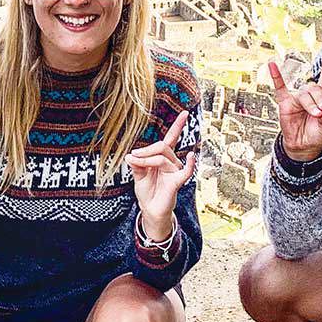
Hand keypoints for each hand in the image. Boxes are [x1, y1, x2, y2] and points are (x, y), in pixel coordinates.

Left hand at [126, 111, 196, 241]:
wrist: (149, 209)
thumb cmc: (147, 191)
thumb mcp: (138, 175)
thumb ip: (136, 164)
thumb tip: (131, 155)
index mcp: (162, 158)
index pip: (171, 139)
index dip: (178, 126)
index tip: (185, 112)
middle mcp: (171, 162)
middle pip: (162, 146)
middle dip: (146, 150)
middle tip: (133, 157)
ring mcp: (175, 171)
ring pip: (163, 157)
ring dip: (147, 159)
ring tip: (136, 164)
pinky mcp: (177, 181)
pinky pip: (186, 172)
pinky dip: (190, 164)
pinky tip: (190, 156)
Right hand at [266, 42, 321, 160]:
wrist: (305, 147)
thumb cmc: (318, 134)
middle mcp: (311, 94)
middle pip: (316, 88)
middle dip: (320, 100)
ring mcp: (297, 98)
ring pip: (304, 94)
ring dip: (310, 104)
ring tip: (315, 115)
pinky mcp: (285, 103)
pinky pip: (280, 88)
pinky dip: (277, 77)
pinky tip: (272, 65)